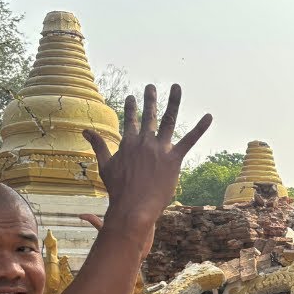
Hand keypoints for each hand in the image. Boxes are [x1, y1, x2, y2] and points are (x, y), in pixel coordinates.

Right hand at [82, 83, 211, 232]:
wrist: (133, 207)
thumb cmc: (118, 190)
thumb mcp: (105, 165)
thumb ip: (98, 145)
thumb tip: (85, 131)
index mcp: (128, 143)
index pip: (130, 120)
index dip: (131, 108)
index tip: (132, 97)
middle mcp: (144, 141)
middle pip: (148, 116)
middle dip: (150, 99)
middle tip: (151, 86)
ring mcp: (160, 149)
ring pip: (168, 120)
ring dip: (173, 102)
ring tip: (176, 87)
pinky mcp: (173, 159)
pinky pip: (189, 140)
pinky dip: (200, 128)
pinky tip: (209, 116)